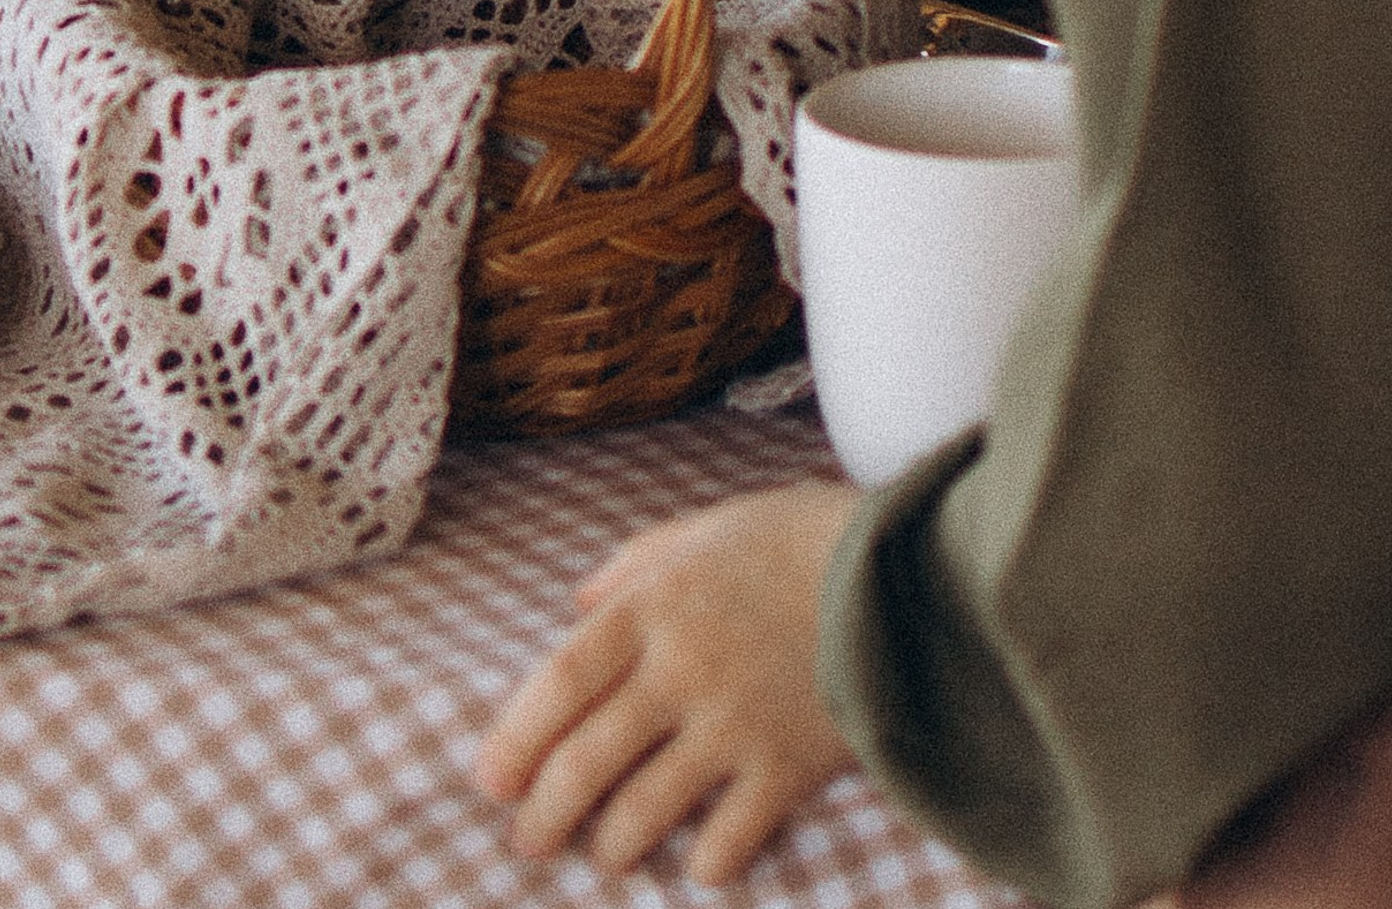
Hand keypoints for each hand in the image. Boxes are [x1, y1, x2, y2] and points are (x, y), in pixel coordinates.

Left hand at [476, 480, 858, 886]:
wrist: (901, 568)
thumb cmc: (796, 538)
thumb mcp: (705, 528)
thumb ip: (635, 562)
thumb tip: (578, 601)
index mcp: (653, 605)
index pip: (559, 681)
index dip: (516, 737)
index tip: (490, 780)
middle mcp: (681, 668)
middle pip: (587, 758)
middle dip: (546, 813)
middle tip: (528, 843)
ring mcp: (733, 722)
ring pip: (645, 810)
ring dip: (612, 846)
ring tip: (604, 857)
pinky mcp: (787, 766)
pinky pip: (729, 838)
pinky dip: (706, 863)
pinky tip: (698, 864)